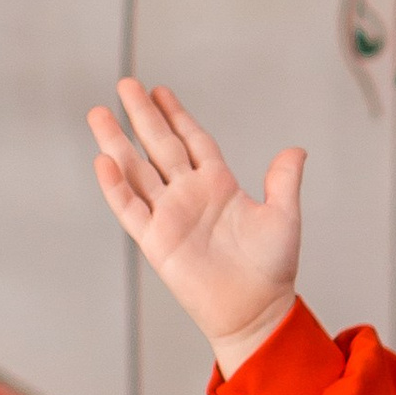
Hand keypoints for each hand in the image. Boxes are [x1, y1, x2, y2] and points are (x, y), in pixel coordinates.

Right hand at [85, 78, 303, 369]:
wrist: (256, 310)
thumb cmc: (272, 269)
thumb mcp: (284, 217)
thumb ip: (284, 181)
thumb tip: (296, 149)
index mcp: (218, 185)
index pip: (193, 141)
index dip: (177, 116)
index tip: (160, 91)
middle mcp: (190, 196)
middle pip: (159, 146)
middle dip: (142, 115)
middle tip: (126, 84)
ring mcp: (170, 216)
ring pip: (137, 171)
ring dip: (117, 143)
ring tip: (99, 114)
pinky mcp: (156, 241)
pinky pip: (131, 209)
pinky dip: (116, 187)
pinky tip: (104, 161)